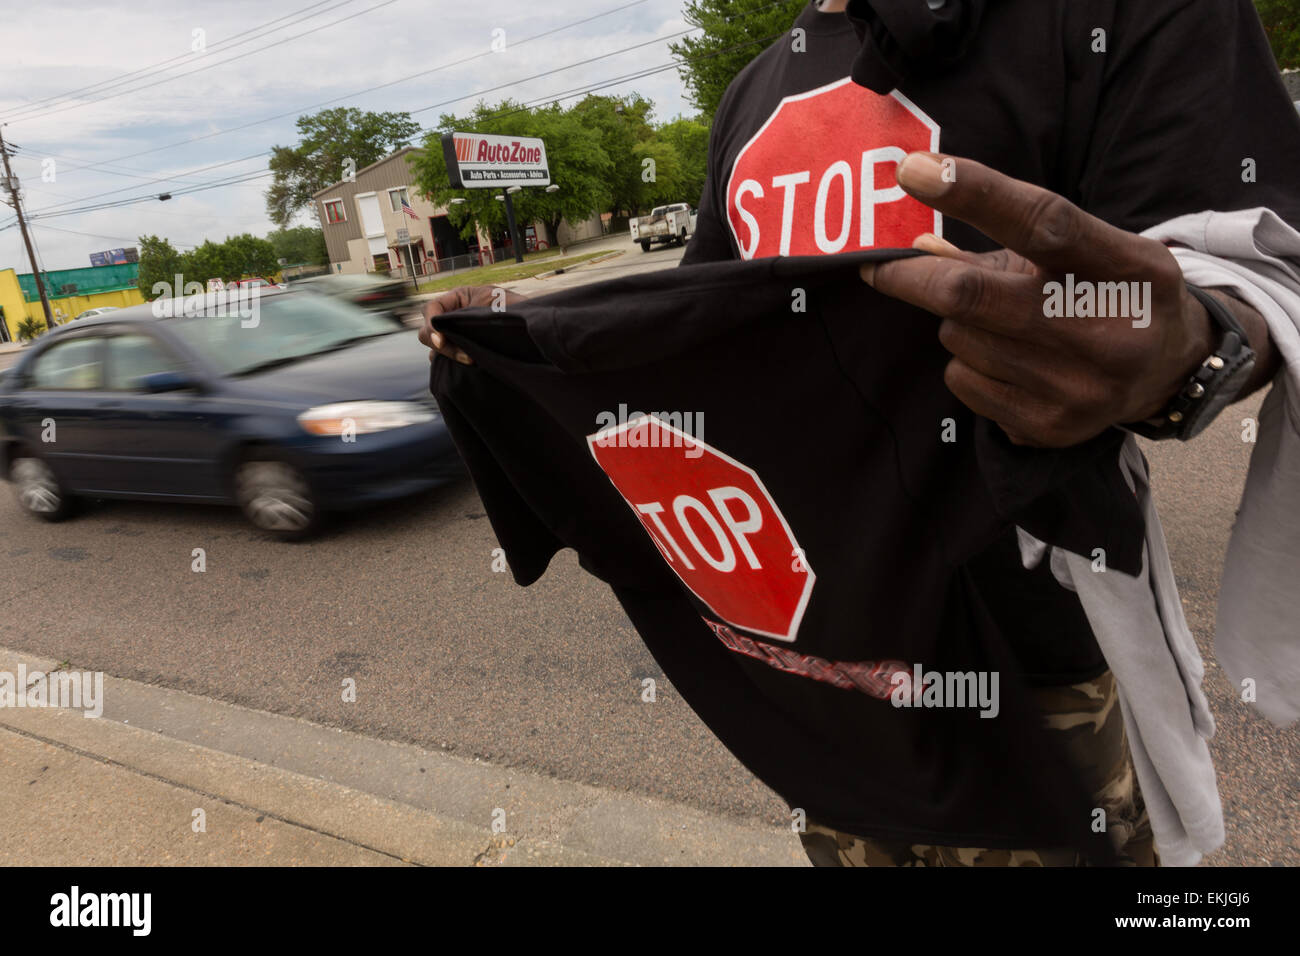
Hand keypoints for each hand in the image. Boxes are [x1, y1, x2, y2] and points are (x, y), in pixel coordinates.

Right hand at [418, 285, 527, 364]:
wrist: (536, 327)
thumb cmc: (517, 308)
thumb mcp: (492, 304)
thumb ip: (466, 316)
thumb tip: (441, 335)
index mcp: (458, 299)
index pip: (431, 310)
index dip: (431, 324)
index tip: (440, 339)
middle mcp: (454, 318)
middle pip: (429, 332)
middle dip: (443, 346)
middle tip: (466, 357)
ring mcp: (457, 336)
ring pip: (437, 350)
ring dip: (449, 357)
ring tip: (473, 362)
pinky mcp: (464, 353)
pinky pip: (448, 362)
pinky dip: (454, 366)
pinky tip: (471, 368)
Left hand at [860, 152, 1214, 446]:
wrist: (1169, 371)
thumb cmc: (1110, 291)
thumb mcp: (1086, 251)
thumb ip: (1006, 240)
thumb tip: (913, 244)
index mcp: (1131, 270)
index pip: (1044, 223)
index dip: (974, 194)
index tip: (915, 171)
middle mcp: (1110, 334)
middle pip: (975, 296)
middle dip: (915, 277)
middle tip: (878, 264)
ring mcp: (1079, 389)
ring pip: (960, 338)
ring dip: (959, 321)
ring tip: (1003, 320)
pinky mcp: (1049, 428)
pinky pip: (962, 381)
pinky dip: (967, 362)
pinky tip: (1008, 360)